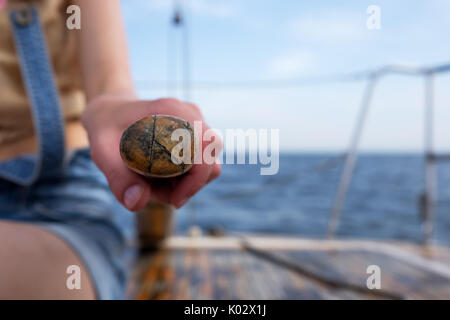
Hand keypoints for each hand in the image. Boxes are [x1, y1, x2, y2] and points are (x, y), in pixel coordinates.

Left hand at [81, 94, 221, 210]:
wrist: (109, 111)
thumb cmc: (105, 129)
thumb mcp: (102, 152)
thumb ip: (118, 178)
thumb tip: (138, 202)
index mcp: (173, 112)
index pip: (205, 148)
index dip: (196, 180)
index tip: (174, 199)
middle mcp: (190, 115)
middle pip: (210, 161)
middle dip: (188, 185)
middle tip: (154, 191)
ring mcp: (195, 125)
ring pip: (207, 166)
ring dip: (184, 183)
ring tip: (150, 182)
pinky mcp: (195, 135)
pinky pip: (199, 164)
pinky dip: (182, 177)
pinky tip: (156, 175)